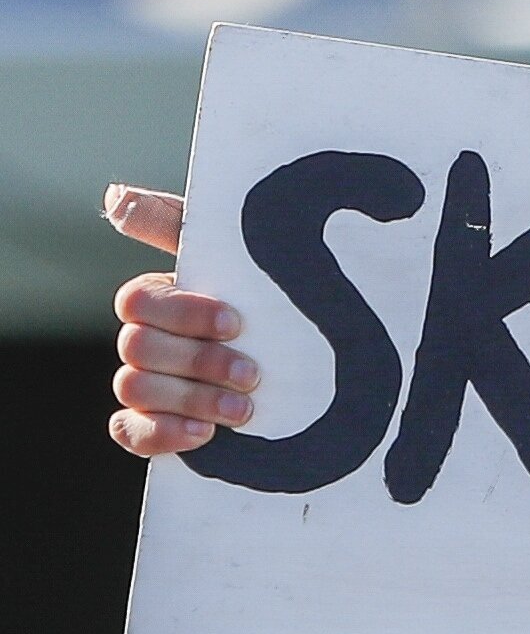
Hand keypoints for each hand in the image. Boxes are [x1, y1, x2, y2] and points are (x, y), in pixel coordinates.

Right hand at [103, 184, 255, 458]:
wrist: (310, 369)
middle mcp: (143, 341)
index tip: (237, 323)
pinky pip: (128, 433)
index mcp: (157, 300)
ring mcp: (144, 386)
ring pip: (134, 389)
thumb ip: (177, 224)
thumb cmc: (264, 300)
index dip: (184, 313)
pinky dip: (161, 434)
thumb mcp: (235, 257)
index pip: (137, 301)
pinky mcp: (150, 427)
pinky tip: (204, 435)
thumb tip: (116, 198)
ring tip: (244, 410)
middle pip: (137, 349)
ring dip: (189, 399)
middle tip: (252, 375)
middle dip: (197, 362)